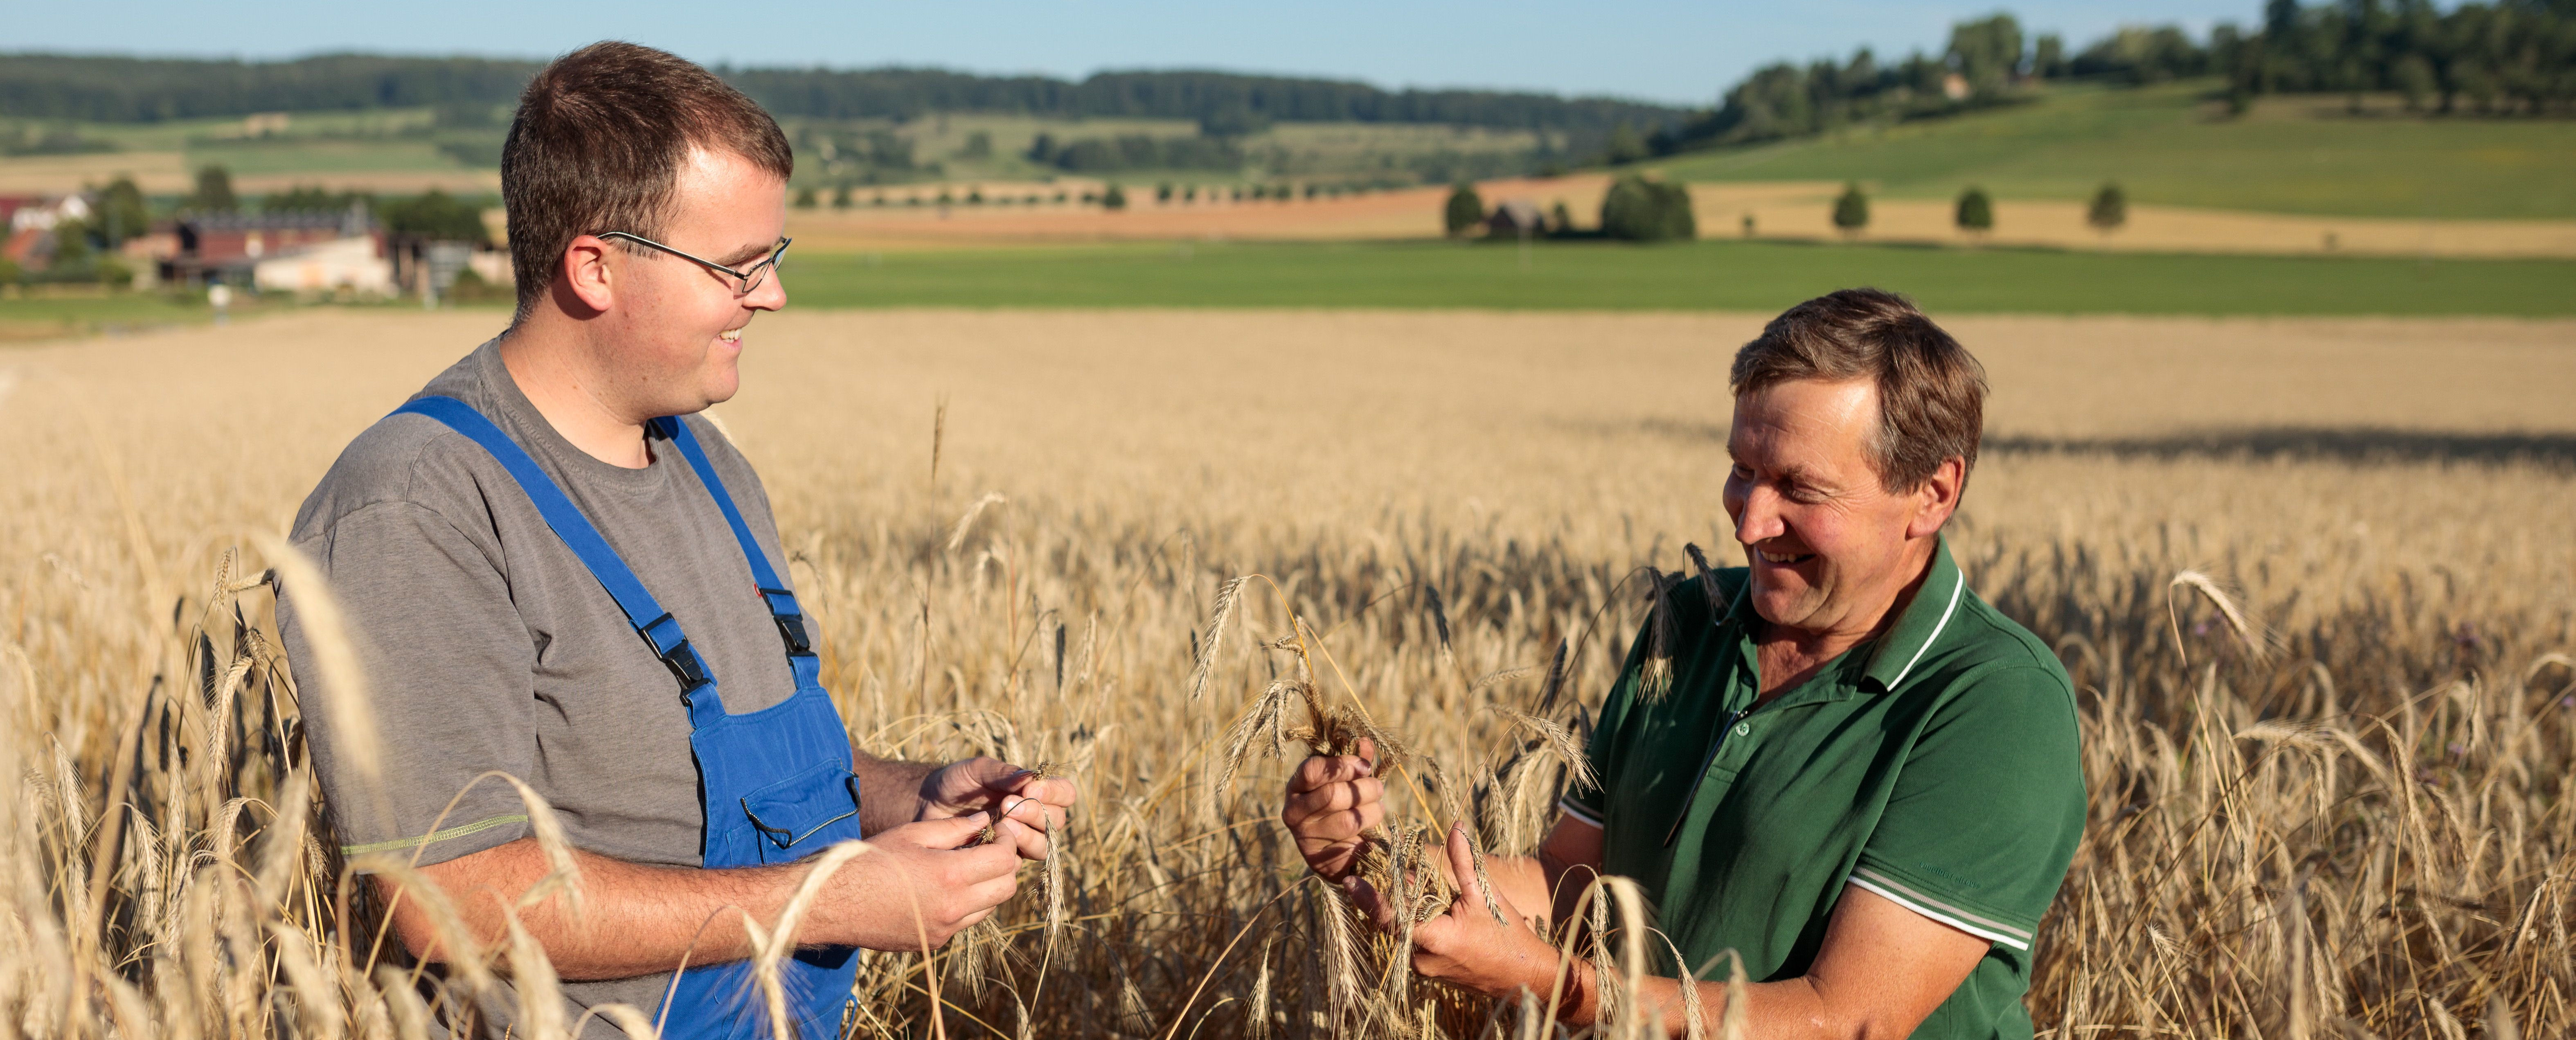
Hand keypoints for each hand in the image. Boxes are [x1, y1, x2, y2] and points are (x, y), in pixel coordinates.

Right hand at [830, 813, 1021, 950]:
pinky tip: (946, 887)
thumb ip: (954, 828)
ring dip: (988, 885)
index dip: (1008, 841)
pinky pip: (967, 921)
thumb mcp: (912, 833)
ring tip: (967, 865)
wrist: (833, 903)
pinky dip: (968, 903)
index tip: (1000, 829)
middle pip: (1006, 887)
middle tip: (990, 847)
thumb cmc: (869, 860)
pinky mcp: (934, 942)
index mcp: (950, 875)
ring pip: (990, 906)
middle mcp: (953, 907)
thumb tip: (984, 822)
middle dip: (1005, 864)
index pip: (1004, 860)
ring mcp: (945, 929)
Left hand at [917, 756, 1078, 860]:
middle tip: (1008, 805)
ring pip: (1043, 846)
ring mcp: (1020, 841)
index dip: (1054, 793)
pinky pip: (1019, 863)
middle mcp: (1033, 818)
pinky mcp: (1003, 860)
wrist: (927, 805)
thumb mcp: (979, 770)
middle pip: (1056, 822)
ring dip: (1028, 835)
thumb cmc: (957, 783)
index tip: (1030, 788)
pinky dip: (1008, 853)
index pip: (1064, 794)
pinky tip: (990, 842)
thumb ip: (1005, 773)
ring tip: (1003, 824)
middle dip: (1036, 813)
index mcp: (1034, 792)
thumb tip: (1032, 778)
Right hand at [1282, 737, 1382, 881]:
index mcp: (1296, 786)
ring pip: (1346, 820)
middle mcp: (1293, 811)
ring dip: (1372, 812)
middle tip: (1378, 788)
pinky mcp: (1317, 859)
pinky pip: (1352, 844)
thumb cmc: (1342, 805)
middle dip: (1364, 789)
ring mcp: (1303, 836)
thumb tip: (1364, 742)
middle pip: (1332, 795)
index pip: (1312, 769)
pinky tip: (1371, 831)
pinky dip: (1368, 836)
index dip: (1342, 765)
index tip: (1365, 766)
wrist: (1337, 849)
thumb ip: (1355, 763)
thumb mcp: (1347, 781)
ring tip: (1378, 808)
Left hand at [1347, 821, 1572, 1001]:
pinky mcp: (1432, 971)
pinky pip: (1415, 942)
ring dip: (1407, 910)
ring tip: (1415, 887)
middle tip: (1383, 870)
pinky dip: (1417, 923)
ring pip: (1405, 932)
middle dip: (1391, 896)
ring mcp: (1426, 968)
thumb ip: (1464, 862)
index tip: (1349, 881)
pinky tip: (1430, 908)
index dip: (1368, 898)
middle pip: (1395, 922)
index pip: (1390, 916)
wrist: (1526, 976)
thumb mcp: (1485, 895)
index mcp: (1433, 939)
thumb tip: (1456, 827)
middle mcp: (1423, 958)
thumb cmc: (1507, 935)